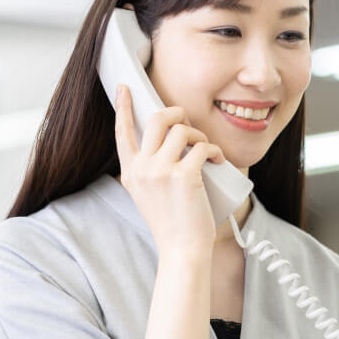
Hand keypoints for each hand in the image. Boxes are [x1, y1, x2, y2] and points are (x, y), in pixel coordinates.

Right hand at [114, 84, 224, 257]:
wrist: (181, 250)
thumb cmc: (172, 224)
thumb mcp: (148, 194)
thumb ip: (149, 169)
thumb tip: (171, 138)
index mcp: (130, 172)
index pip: (122, 132)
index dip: (123, 107)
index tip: (124, 87)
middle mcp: (141, 168)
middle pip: (156, 119)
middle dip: (177, 113)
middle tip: (188, 122)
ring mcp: (160, 171)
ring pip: (182, 130)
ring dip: (199, 136)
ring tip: (205, 152)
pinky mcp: (183, 176)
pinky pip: (202, 147)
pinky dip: (214, 151)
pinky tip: (216, 161)